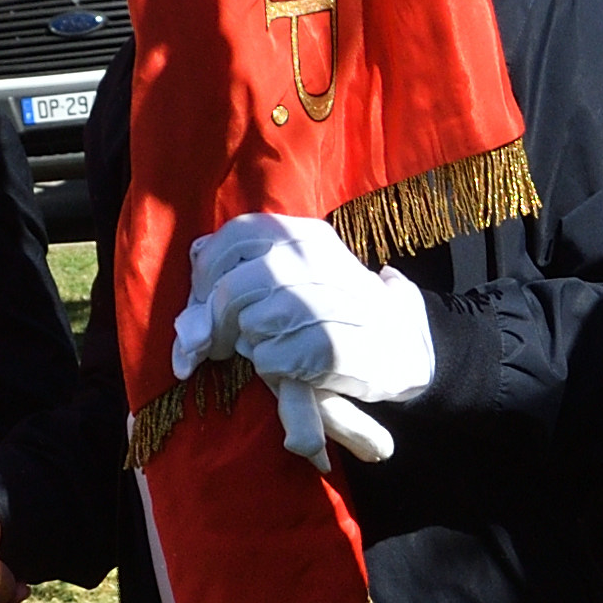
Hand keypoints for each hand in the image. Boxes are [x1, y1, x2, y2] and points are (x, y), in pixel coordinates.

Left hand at [171, 211, 434, 466]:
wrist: (406, 344)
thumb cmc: (339, 307)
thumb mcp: (302, 267)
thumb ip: (250, 258)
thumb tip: (196, 253)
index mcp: (304, 235)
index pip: (234, 238)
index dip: (206, 273)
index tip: (203, 301)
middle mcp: (314, 262)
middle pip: (233, 288)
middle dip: (214, 322)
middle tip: (213, 343)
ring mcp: (325, 304)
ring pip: (249, 324)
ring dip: (246, 343)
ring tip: (266, 348)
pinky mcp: (330, 348)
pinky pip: (269, 359)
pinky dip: (269, 368)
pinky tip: (289, 365)